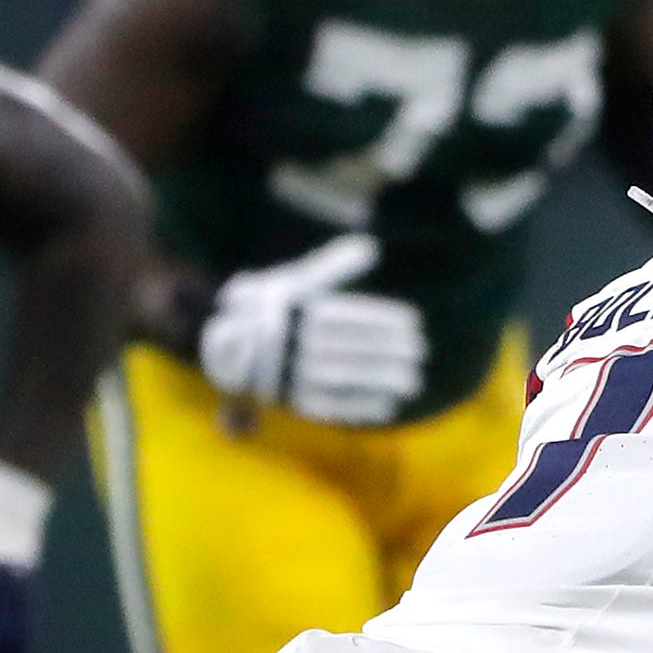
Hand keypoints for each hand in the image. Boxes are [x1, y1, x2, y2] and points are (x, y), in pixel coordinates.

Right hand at [196, 234, 423, 424]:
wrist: (232, 346)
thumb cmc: (274, 308)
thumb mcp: (299, 281)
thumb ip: (335, 266)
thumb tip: (372, 246)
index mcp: (302, 312)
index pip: (351, 316)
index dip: (386, 320)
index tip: (415, 323)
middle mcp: (298, 343)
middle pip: (352, 348)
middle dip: (391, 351)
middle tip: (421, 352)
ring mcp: (294, 374)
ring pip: (345, 378)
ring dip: (382, 381)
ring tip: (413, 382)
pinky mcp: (294, 401)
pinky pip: (330, 406)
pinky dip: (359, 407)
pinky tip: (388, 405)